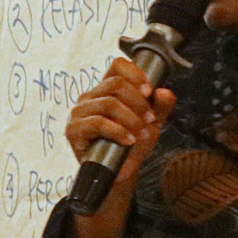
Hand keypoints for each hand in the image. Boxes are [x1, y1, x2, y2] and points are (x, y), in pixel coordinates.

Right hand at [64, 57, 177, 191]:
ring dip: (131, 119)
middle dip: (139, 102)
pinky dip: (119, 131)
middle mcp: (90, 96)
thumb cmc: (133, 143)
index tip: (149, 91)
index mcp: (107, 89)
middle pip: (116, 84)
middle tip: (149, 119)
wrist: (121, 172)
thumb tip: (164, 92)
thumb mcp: (152, 123)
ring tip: (141, 133)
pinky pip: (98, 123)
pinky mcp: (73, 130)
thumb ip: (161, 106)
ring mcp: (79, 112)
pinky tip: (129, 140)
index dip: (136, 74)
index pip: (118, 66)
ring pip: (109, 103)